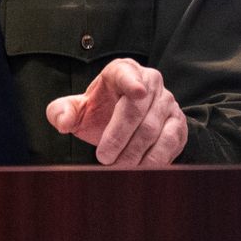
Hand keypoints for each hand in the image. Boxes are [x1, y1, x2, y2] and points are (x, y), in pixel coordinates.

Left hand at [44, 58, 187, 165]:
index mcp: (122, 70)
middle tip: (104, 159)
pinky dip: (155, 159)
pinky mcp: (178, 123)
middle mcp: (150, 81)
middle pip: (136, 110)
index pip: (126, 74)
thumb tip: (63, 122)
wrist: (127, 123)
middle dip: (118, 138)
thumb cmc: (100, 111)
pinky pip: (170, 142)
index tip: (137, 92)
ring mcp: (167, 102)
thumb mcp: (78, 109)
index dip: (131, 83)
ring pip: (153, 129)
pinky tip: (141, 169)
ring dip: (134, 153)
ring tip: (118, 167)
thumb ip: (62, 111)